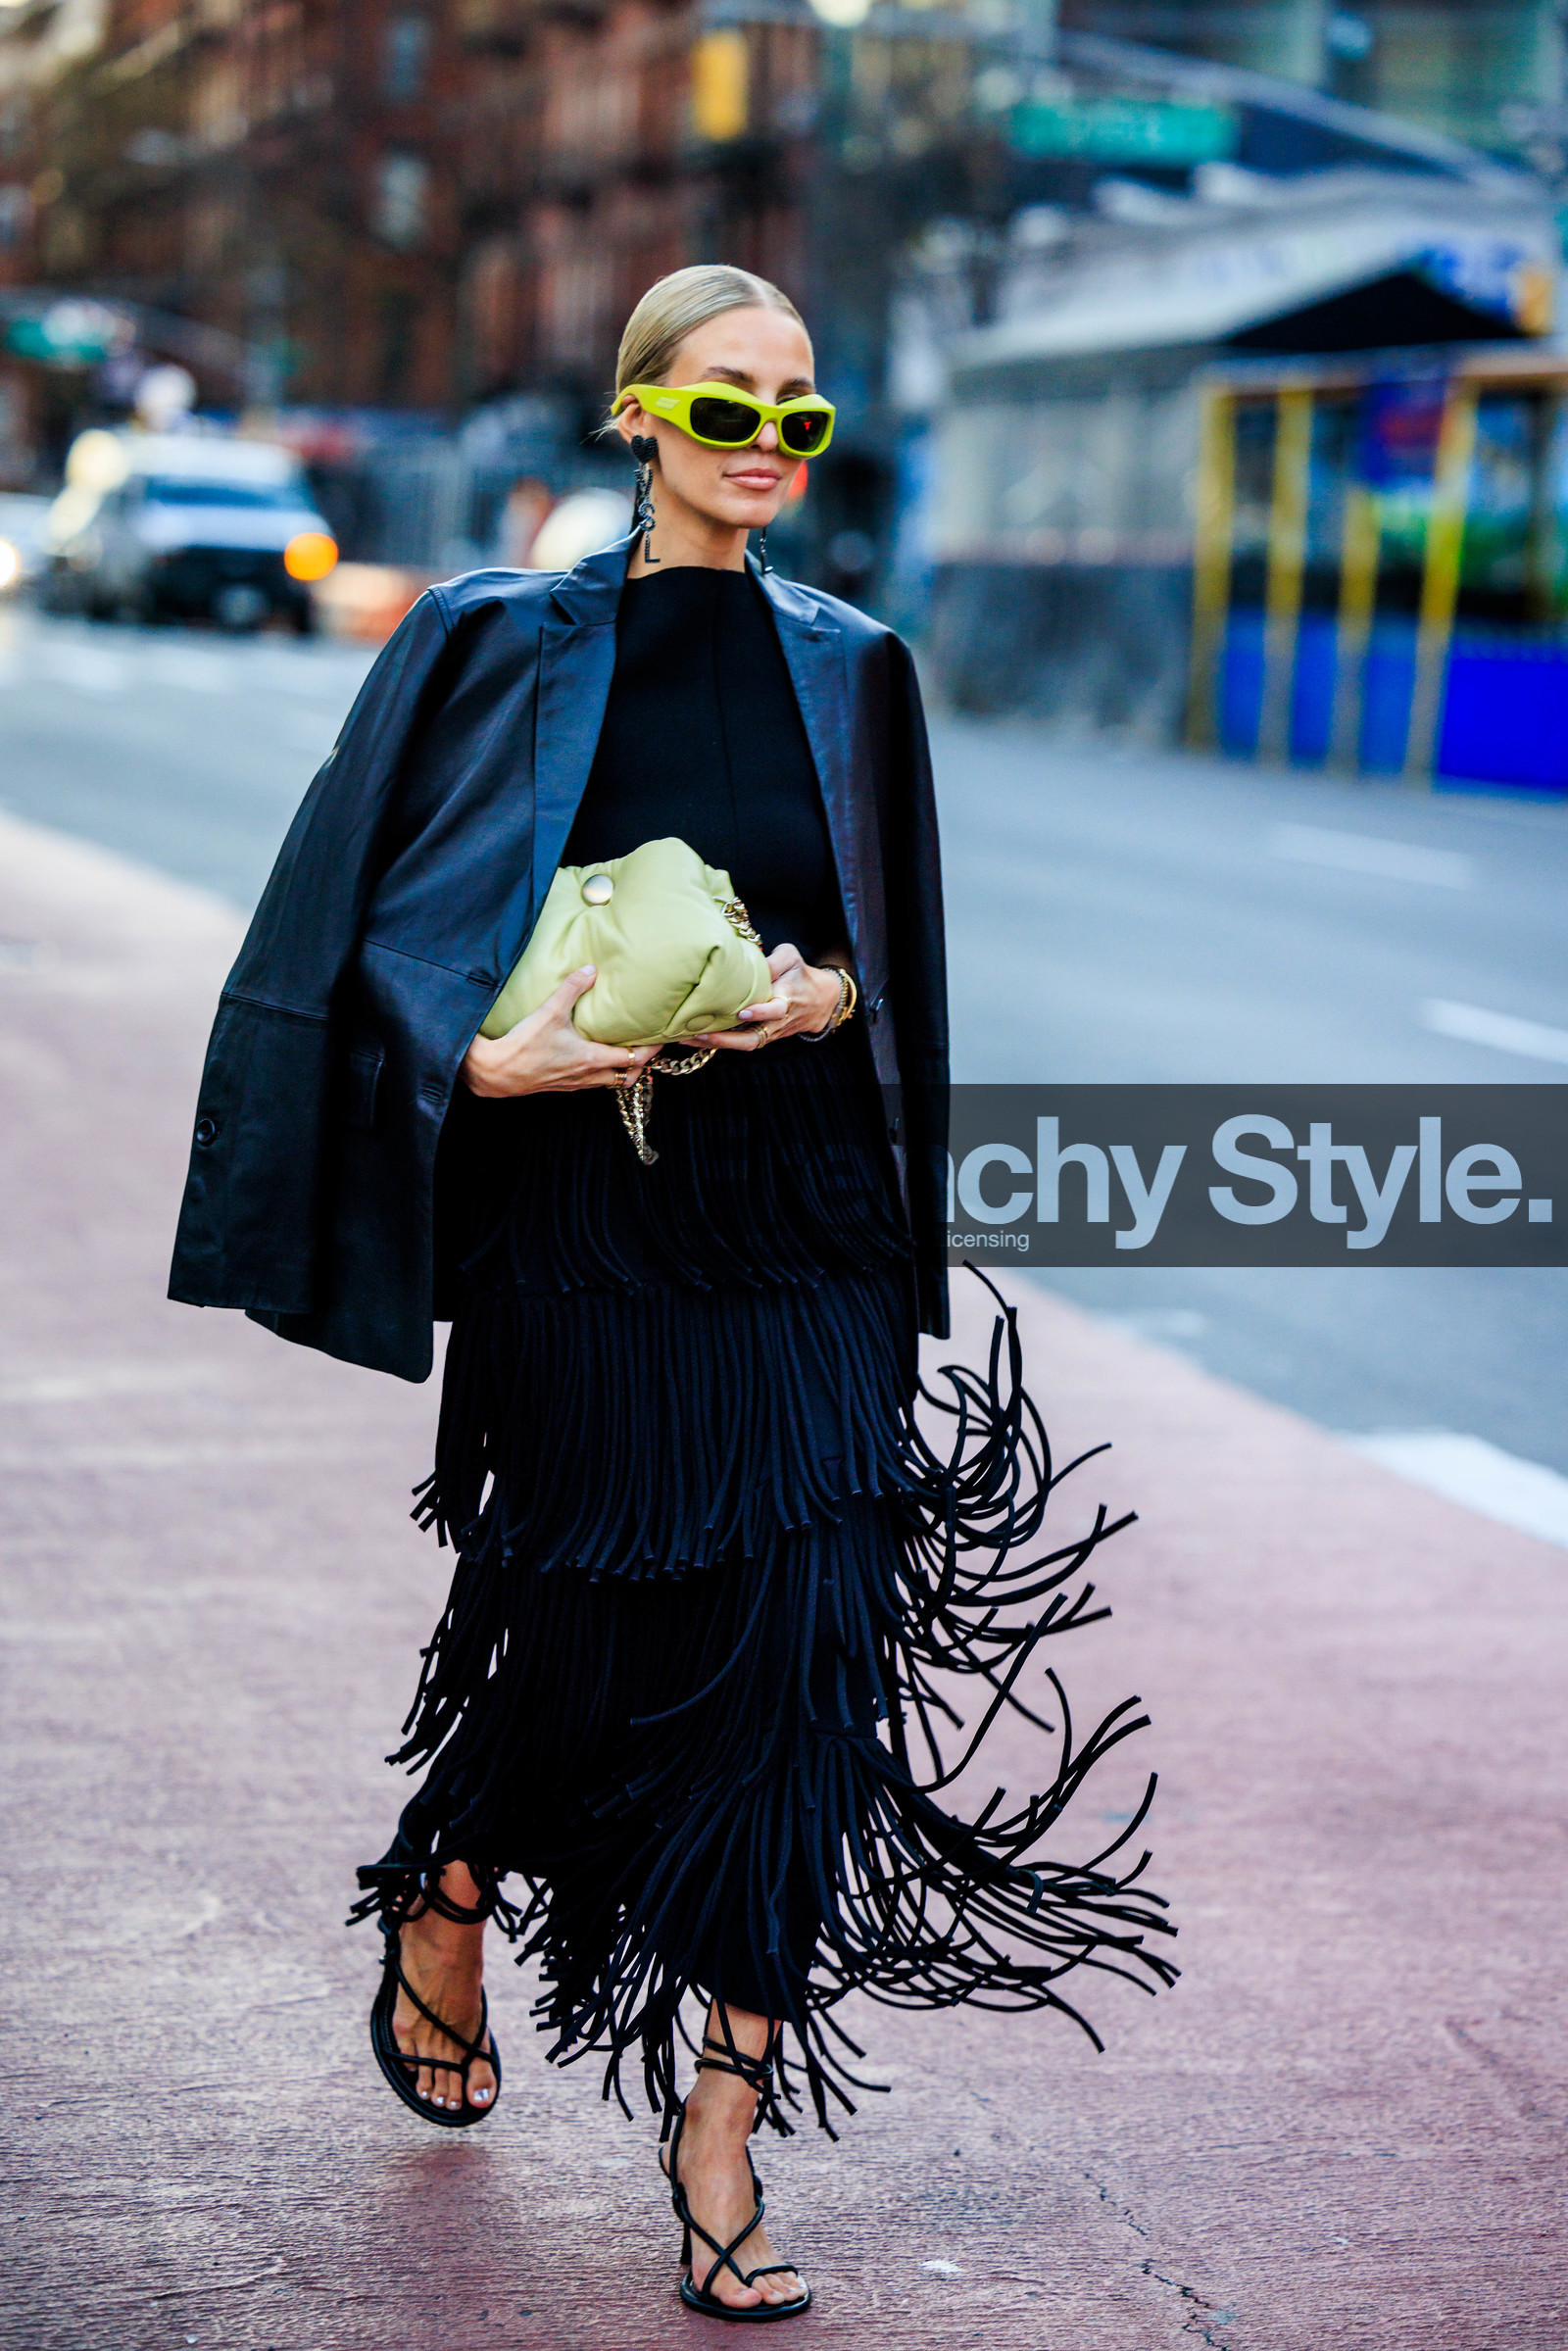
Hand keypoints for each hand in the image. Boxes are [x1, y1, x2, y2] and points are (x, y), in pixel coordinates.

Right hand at [460, 966, 658, 1097]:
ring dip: (622, 1070)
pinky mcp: (562, 1086)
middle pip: (629, 1077)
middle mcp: (588, 1075)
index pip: (634, 1058)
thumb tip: (590, 969)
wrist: (495, 1073)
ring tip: (624, 1051)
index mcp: (592, 1058)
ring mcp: (575, 1084)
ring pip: (610, 1082)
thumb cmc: (524, 1045)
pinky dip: (602, 1072)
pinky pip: (592, 1082)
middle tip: (646, 1046)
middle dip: (642, 1064)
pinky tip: (593, 1056)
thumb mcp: (549, 1011)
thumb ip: (571, 988)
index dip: (651, 1049)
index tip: (662, 1038)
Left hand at [690, 944, 843, 1052]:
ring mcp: (770, 1033)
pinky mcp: (763, 1037)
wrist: (821, 1001)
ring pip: (744, 1045)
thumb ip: (772, 960)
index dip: (760, 1012)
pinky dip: (720, 1043)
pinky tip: (697, 1037)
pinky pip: (741, 1043)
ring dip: (717, 1044)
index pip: (776, 1010)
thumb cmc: (800, 974)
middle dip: (726, 1040)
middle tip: (701, 1033)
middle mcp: (778, 1022)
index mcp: (788, 1000)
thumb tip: (745, 962)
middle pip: (753, 1039)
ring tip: (689, 1038)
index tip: (743, 1012)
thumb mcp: (791, 958)